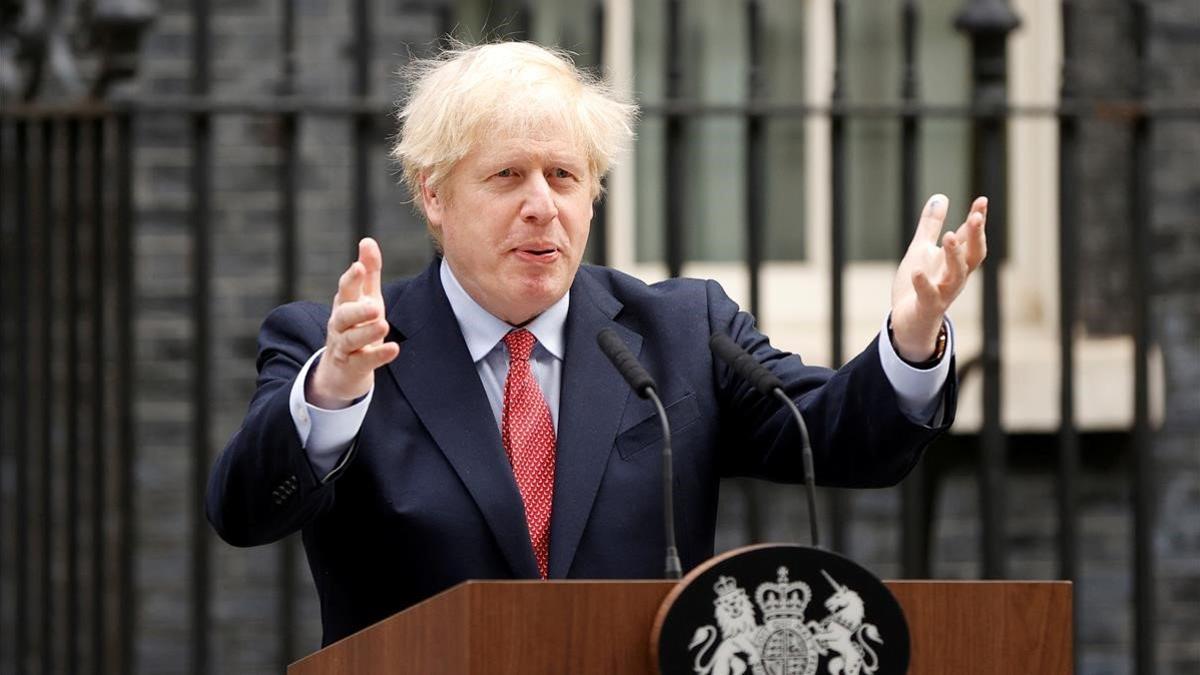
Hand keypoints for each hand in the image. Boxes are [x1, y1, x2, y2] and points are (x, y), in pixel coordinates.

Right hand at [307, 238, 400, 408]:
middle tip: (374, 306)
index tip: (360, 266)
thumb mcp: (365, 298)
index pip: (345, 289)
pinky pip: (364, 361)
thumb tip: (367, 240)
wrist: (341, 370)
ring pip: (351, 339)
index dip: (352, 279)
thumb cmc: (357, 326)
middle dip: (357, 310)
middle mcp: (340, 325)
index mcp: (345, 304)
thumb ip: (369, 272)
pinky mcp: (353, 367)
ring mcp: (345, 347)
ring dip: (366, 332)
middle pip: (344, 316)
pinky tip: (393, 348)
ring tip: (383, 325)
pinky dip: (378, 355)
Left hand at [890, 194, 987, 360]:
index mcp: (955, 261)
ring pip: (957, 275)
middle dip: (977, 236)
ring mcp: (944, 292)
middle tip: (975, 216)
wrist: (908, 321)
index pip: (971, 238)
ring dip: (955, 256)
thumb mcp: (922, 250)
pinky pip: (929, 295)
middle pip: (973, 256)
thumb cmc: (919, 284)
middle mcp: (955, 276)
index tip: (982, 200)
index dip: (977, 219)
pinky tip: (917, 271)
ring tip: (949, 235)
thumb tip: (940, 197)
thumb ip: (931, 226)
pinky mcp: (928, 306)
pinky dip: (924, 283)